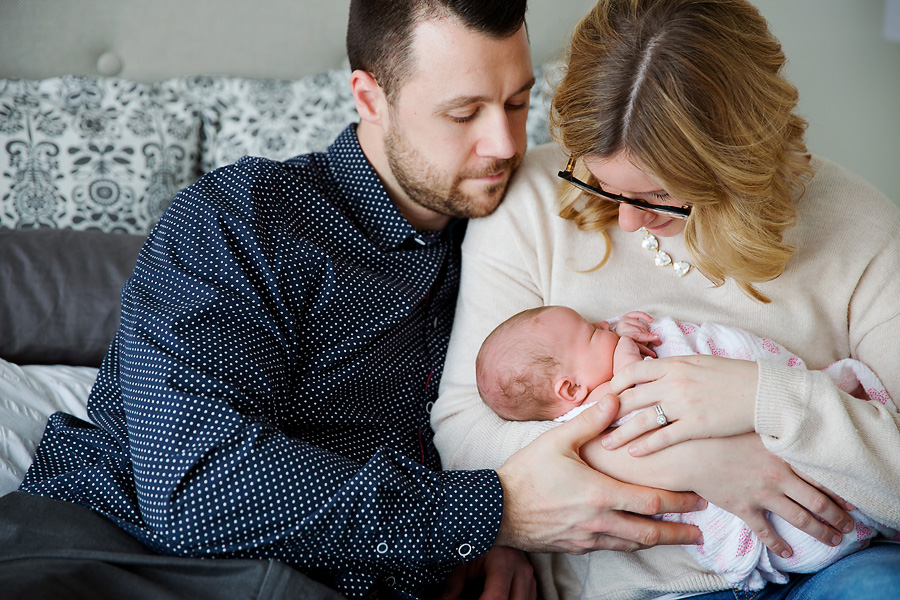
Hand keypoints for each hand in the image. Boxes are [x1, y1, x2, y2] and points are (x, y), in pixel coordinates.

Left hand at [439, 546, 535, 599]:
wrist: (500, 529)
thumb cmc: (478, 545)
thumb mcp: (463, 561)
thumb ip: (453, 585)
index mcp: (503, 561)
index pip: (497, 596)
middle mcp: (522, 570)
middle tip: (474, 596)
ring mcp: (530, 579)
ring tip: (483, 594)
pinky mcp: (533, 586)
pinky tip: (493, 596)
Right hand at [495, 398, 705, 553]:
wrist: (497, 509)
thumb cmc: (526, 472)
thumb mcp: (557, 440)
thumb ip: (591, 421)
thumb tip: (616, 399)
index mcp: (600, 494)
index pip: (651, 501)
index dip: (679, 502)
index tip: (700, 499)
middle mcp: (600, 521)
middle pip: (650, 533)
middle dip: (679, 533)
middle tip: (700, 532)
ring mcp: (588, 538)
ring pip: (632, 544)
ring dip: (657, 541)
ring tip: (675, 537)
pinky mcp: (576, 546)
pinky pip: (612, 547)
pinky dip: (630, 543)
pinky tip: (634, 537)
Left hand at [601, 355, 756, 455]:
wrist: (764, 392)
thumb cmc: (732, 376)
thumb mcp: (699, 363)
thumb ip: (674, 368)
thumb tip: (654, 373)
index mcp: (674, 363)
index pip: (632, 370)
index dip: (614, 384)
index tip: (604, 395)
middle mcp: (674, 382)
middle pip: (630, 397)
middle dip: (608, 411)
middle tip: (593, 423)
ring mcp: (684, 404)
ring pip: (641, 420)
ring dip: (620, 433)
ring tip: (606, 444)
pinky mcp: (696, 425)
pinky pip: (664, 437)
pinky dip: (645, 446)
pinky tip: (633, 454)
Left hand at [614, 311, 659, 347]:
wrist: (619, 335)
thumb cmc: (629, 342)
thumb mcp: (634, 346)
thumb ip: (642, 348)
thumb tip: (653, 354)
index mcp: (622, 336)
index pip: (637, 336)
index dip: (647, 338)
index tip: (657, 339)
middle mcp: (621, 327)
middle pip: (639, 330)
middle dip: (648, 335)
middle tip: (655, 338)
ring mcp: (624, 320)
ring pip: (640, 324)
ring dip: (646, 329)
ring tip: (649, 334)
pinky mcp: (628, 315)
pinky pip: (638, 314)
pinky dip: (645, 316)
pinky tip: (651, 320)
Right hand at [674, 434, 854, 558]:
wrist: (688, 452)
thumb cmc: (718, 434)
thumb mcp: (751, 426)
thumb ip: (774, 431)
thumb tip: (792, 426)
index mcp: (782, 455)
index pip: (820, 476)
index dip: (839, 491)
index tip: (850, 502)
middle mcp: (778, 477)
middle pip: (818, 502)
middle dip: (837, 517)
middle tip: (848, 526)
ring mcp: (762, 495)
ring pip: (800, 519)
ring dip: (821, 532)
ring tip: (833, 540)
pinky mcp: (744, 508)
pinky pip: (766, 532)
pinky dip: (779, 544)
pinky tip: (789, 552)